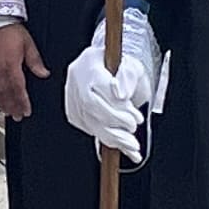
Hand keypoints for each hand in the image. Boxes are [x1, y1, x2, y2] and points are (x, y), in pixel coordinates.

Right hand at [0, 21, 41, 121]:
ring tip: (7, 112)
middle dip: (13, 108)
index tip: (26, 112)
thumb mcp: (27, 43)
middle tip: (17, 116)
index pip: (18, 92)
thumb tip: (44, 73)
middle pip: (5, 97)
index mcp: (10, 68)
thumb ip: (35, 61)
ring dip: (1, 105)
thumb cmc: (5, 28)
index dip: (22, 104)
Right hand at [61, 28, 167, 163]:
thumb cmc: (123, 68)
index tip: (135, 117)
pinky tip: (123, 147)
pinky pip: (90, 130)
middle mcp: (77, 80)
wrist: (111, 71)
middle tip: (133, 128)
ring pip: (89, 122)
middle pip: (90, 106)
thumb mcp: (132, 67)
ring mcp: (73, 97)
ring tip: (132, 145)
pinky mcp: (74, 114)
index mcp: (89, 62)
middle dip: (115, 122)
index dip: (117, 106)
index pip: (99, 88)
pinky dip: (108, 140)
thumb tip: (120, 94)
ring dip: (113, 137)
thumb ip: (127, 78)